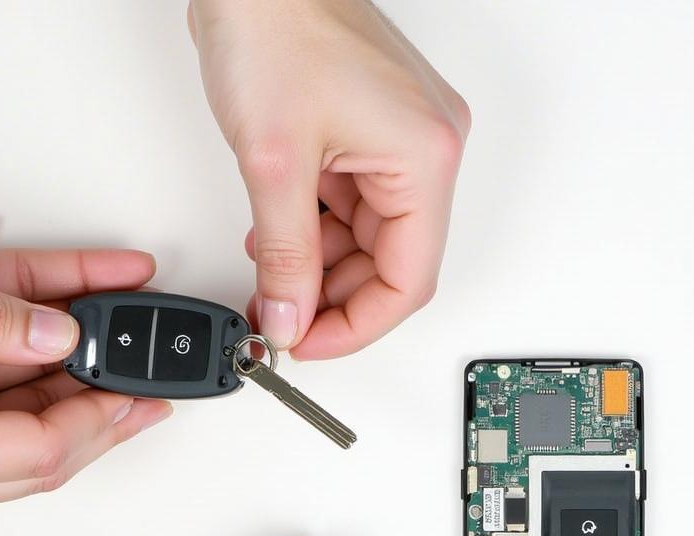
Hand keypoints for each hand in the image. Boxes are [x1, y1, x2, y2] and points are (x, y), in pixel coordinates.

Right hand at [0, 209, 171, 518]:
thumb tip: (63, 332)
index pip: (41, 450)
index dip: (100, 416)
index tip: (141, 389)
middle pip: (37, 453)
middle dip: (98, 411)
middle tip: (148, 384)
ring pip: (14, 432)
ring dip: (62, 384)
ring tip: (111, 343)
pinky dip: (14, 370)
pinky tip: (45, 322)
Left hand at [188, 0, 469, 357]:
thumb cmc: (275, 22)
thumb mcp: (274, 163)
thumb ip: (286, 256)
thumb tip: (289, 319)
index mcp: (424, 158)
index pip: (409, 281)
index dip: (357, 327)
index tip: (309, 345)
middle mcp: (423, 151)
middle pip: (389, 265)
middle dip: (332, 300)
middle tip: (281, 319)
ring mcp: (397, 142)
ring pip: (365, 242)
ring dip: (317, 268)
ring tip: (269, 276)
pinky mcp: (367, 134)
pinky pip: (349, 208)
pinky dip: (314, 232)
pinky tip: (276, 238)